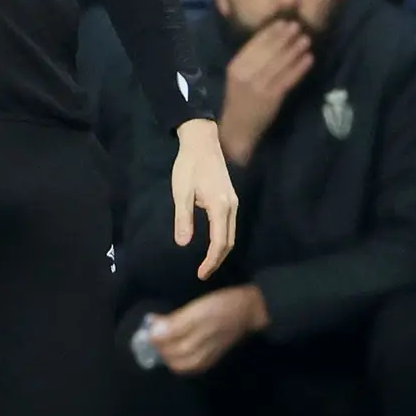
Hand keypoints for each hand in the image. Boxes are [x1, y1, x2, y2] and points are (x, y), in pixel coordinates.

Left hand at [148, 286, 264, 375]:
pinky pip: (189, 363)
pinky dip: (179, 355)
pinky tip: (177, 344)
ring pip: (179, 363)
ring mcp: (205, 360)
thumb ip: (174, 325)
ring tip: (163, 335)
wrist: (248, 310)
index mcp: (193, 349)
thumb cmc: (220, 307)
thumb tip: (153, 334)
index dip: (153, 339)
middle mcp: (197, 359)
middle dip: (158, 346)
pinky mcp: (210, 357)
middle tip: (153, 328)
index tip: (148, 324)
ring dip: (167, 350)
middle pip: (170, 359)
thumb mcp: (195, 312)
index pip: (164, 350)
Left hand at [172, 119, 237, 279]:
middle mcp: (232, 206)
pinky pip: (230, 225)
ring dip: (221, 251)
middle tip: (203, 273)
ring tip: (207, 263)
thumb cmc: (189, 165)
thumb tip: (184, 244)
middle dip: (217, 260)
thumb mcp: (181, 191)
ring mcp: (234, 202)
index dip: (211, 261)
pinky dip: (223, 239)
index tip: (201, 274)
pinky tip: (212, 243)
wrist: (202, 141)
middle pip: (229, 241)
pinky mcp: (231, 198)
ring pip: (232, 234)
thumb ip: (183, 218)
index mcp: (220, 206)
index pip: (219, 242)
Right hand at [218, 20, 313, 166]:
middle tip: (299, 26)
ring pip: (281, 62)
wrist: (237, 129)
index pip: (255, 43)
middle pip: (269, 50)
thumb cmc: (239, 101)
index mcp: (236, 66)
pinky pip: (289, 78)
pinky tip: (309, 59)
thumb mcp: (238, 77)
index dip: (271, 31)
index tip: (284, 22)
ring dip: (295, 49)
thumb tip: (273, 41)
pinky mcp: (272, 97)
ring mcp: (259, 85)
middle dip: (285, 37)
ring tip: (306, 39)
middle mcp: (246, 73)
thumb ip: (251, 61)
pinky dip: (300, 67)